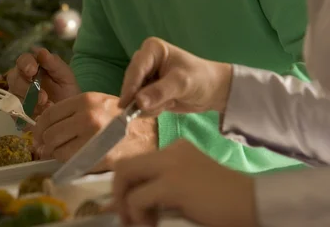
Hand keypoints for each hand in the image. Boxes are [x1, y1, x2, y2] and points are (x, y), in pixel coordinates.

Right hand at [6, 48, 80, 114]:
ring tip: (47, 108)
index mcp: (33, 66)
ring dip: (29, 103)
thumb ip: (54, 63)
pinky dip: (27, 115)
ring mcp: (17, 96)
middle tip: (43, 98)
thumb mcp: (65, 76)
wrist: (70, 115)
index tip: (32, 71)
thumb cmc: (68, 91)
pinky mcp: (16, 113)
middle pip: (14, 78)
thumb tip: (41, 51)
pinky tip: (39, 117)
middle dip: (27, 88)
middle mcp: (22, 79)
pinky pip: (14, 113)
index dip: (25, 64)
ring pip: (13, 96)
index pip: (23, 60)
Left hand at [33, 92, 157, 170]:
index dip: (39, 127)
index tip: (38, 135)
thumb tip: (44, 129)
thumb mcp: (98, 104)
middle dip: (46, 142)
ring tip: (64, 153)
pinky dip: (67, 163)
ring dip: (55, 153)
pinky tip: (75, 159)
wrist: (148, 133)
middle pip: (49, 133)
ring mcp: (92, 137)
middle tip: (49, 147)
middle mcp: (87, 116)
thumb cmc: (120, 118)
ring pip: (56, 149)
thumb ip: (73, 112)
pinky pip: (70, 162)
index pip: (49, 114)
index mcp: (86, 100)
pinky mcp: (97, 157)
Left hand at [113, 139, 257, 226]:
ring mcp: (170, 164)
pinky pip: (138, 198)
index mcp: (175, 149)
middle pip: (125, 165)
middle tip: (126, 219)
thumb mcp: (189, 186)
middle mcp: (170, 150)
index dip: (127, 186)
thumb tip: (135, 202)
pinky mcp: (172, 183)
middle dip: (118, 193)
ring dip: (125, 205)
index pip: (138, 162)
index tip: (127, 209)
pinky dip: (137, 215)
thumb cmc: (224, 201)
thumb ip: (167, 187)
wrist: (251, 203)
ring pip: (125, 175)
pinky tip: (150, 226)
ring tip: (138, 225)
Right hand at [120, 37, 231, 115]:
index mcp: (153, 49)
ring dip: (149, 105)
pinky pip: (140, 104)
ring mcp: (147, 76)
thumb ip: (159, 92)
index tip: (126, 106)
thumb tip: (138, 102)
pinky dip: (152, 109)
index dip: (130, 87)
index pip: (136, 68)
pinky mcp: (149, 91)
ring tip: (168, 103)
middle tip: (158, 107)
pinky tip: (167, 105)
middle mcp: (146, 60)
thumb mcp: (181, 83)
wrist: (214, 91)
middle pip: (131, 82)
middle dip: (142, 98)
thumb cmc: (201, 79)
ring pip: (134, 96)